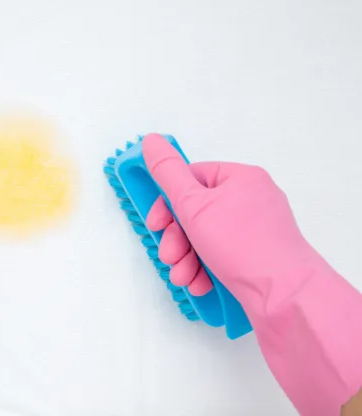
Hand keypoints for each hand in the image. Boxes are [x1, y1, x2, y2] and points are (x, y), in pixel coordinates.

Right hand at [142, 133, 314, 299]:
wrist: (285, 296)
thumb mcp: (194, 205)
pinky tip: (200, 285)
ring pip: (205, 239)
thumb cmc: (242, 245)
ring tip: (183, 278)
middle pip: (196, 212)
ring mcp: (256, 231)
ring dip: (186, 259)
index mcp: (241, 179)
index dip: (168, 202)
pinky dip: (205, 271)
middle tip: (169, 257)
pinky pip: (221, 257)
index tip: (155, 225)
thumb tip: (152, 141)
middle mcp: (251, 201)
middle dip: (176, 239)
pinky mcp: (257, 258)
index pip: (192, 177)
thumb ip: (168, 174)